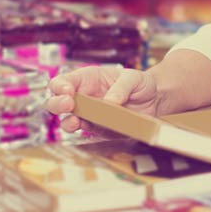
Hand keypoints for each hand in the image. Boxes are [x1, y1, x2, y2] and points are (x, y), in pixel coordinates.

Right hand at [45, 65, 162, 133]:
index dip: (59, 86)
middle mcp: (83, 97)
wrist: (154, 99)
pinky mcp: (98, 129)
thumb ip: (122, 87)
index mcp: (86, 79)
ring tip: (75, 121)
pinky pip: (87, 133)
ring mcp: (88, 115)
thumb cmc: (139, 83)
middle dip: (57, 104)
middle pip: (56, 102)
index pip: (62, 82)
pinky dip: (87, 133)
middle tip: (68, 105)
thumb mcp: (134, 78)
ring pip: (67, 121)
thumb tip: (109, 102)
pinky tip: (91, 129)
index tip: (68, 91)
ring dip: (67, 122)